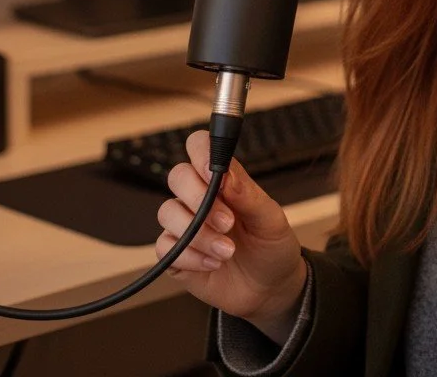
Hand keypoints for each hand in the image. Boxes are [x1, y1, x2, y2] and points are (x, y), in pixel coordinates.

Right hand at [156, 129, 307, 343]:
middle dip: (198, 198)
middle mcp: (200, 197)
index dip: (200, 152)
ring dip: (198, 233)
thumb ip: (248, 194)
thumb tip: (226, 174)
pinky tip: (213, 263)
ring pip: (167, 212)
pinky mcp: (176, 253)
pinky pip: (165, 248)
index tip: (213, 172)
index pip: (199, 146)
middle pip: (177, 176)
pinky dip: (190, 257)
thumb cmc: (272, 246)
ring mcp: (186, 224)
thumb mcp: (271, 219)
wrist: (270, 289)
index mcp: (224, 179)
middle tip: (228, 222)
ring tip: (227, 251)